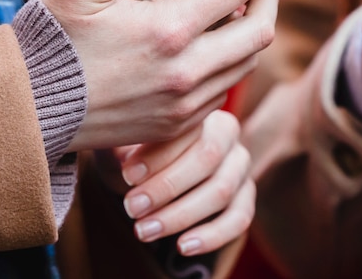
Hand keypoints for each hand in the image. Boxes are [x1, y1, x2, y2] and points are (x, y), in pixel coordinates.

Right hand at [43, 0, 308, 149]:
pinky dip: (232, 62)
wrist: (29, 112)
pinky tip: (212, 45)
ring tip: (235, 8)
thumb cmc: (51, 44)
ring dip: (253, 32)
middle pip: (260, 31)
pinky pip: (226, 90)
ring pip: (248, 63)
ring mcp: (186, 103)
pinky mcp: (179, 124)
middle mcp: (187, 71)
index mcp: (168, 30)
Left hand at [118, 110, 253, 255]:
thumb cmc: (136, 154)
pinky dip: (212, 236)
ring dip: (180, 215)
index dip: (159, 154)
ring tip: (144, 230)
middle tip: (132, 207)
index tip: (128, 175)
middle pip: (208, 158)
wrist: (152, 174)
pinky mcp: (246, 198)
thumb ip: (122, 145)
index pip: (189, 128)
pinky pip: (239, 219)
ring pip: (221, 191)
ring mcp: (241, 168)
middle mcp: (230, 136)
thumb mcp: (124, 145)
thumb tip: (116, 156)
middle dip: (167, 186)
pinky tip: (182, 247)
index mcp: (202, 113)